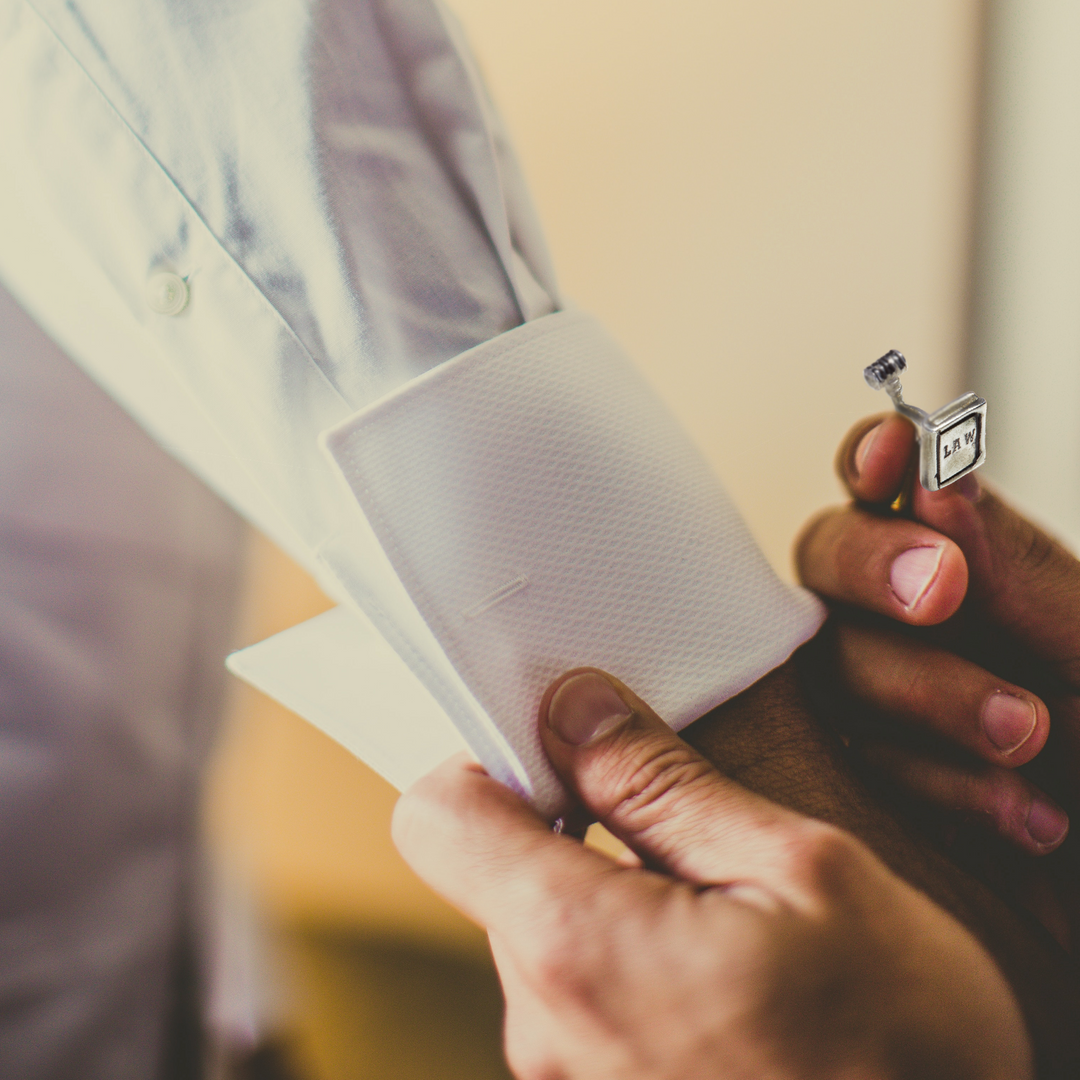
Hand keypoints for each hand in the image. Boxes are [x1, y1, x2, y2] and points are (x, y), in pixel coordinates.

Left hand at [394, 669, 1030, 1079]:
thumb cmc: (905, 1054)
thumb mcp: (804, 871)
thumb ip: (666, 785)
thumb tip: (575, 709)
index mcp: (578, 950)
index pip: (440, 819)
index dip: (493, 759)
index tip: (568, 743)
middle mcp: (546, 1025)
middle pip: (497, 868)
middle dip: (573, 823)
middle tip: (686, 820)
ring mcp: (568, 1074)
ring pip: (546, 926)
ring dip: (615, 890)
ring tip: (724, 908)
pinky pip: (579, 986)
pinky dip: (630, 948)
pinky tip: (718, 962)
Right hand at [796, 414, 1079, 858]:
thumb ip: (1023, 572)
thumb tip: (932, 482)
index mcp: (979, 559)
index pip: (888, 479)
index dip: (876, 458)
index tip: (896, 458)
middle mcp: (911, 618)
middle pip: (825, 558)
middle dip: (874, 566)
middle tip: (943, 594)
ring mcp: (879, 701)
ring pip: (826, 663)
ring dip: (919, 691)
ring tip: (1028, 737)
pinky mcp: (867, 782)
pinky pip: (849, 762)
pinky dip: (933, 783)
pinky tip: (1027, 817)